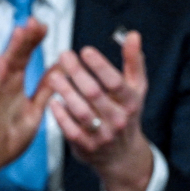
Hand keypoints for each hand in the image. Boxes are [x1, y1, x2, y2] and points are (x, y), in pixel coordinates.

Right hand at [0, 19, 52, 190]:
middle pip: (15, 59)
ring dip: (12, 50)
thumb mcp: (33, 112)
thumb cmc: (7, 138)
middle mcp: (3, 88)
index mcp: (16, 88)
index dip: (33, 42)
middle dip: (25, 39)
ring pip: (3, 70)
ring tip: (20, 32)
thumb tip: (61, 70)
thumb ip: (45, 91)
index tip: (43, 25)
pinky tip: (2, 62)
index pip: (26, 60)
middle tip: (34, 20)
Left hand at [47, 30, 153, 190]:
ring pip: (81, 111)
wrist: (123, 155)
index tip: (85, 50)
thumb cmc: (127, 114)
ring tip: (54, 76)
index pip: (115, 82)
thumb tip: (133, 35)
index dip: (100, 65)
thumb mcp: (136, 88)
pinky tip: (53, 101)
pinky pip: (71, 129)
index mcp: (131, 102)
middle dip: (78, 73)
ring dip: (66, 92)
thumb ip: (133, 61)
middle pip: (95, 93)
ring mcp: (102, 135)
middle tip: (64, 56)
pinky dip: (61, 115)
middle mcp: (118, 120)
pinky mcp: (86, 147)